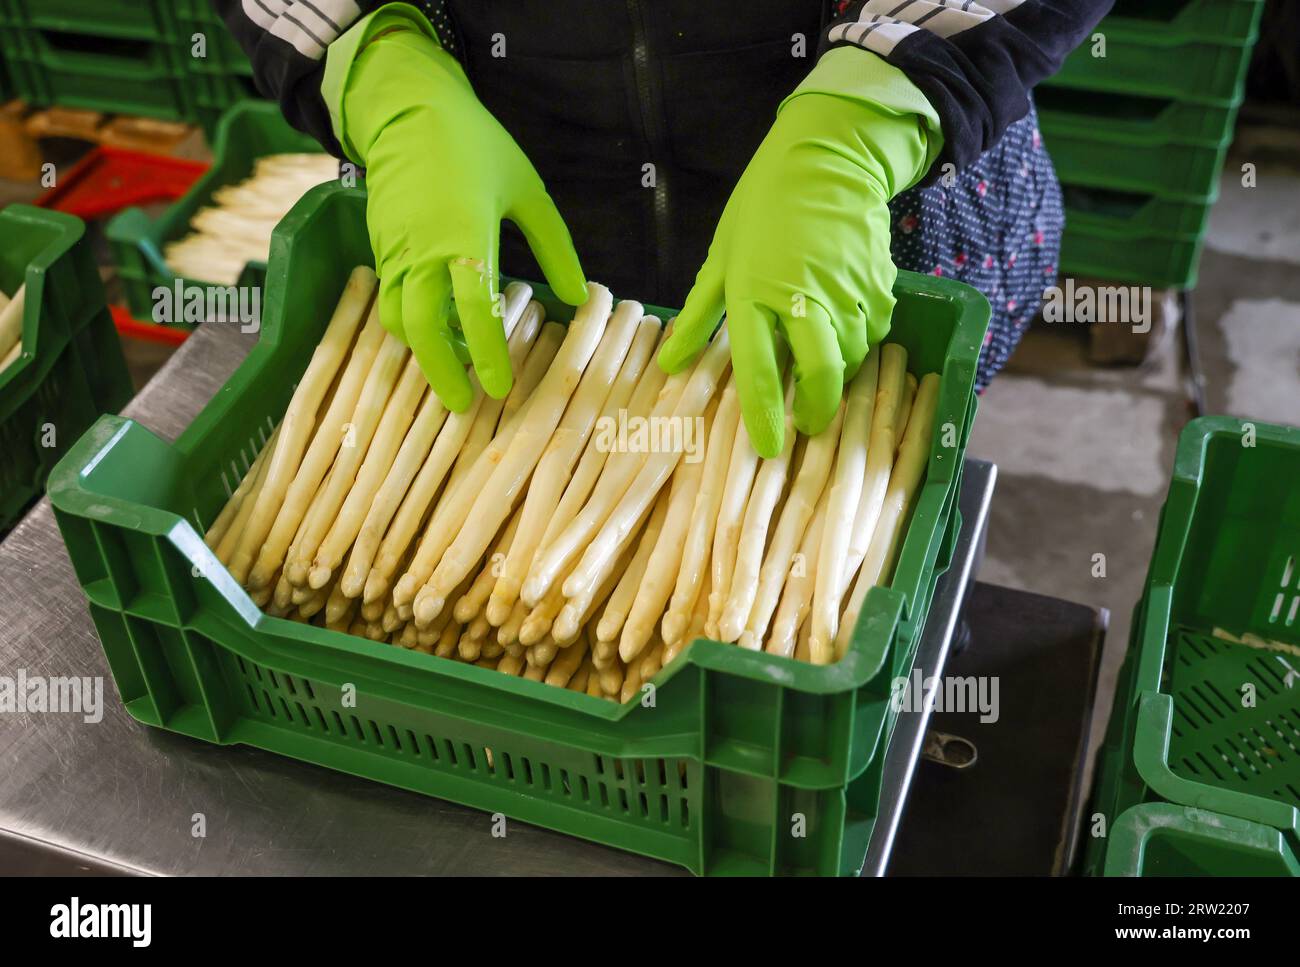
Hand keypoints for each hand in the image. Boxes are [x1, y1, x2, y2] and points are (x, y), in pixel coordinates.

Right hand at [340, 28, 585, 409]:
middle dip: (440, 372)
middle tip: (465, 405)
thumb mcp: (528, 191)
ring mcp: (394, 250)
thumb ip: (554, 248)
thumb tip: (578, 297)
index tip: (499, 389)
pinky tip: (439, 332)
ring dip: (424, 351)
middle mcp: (421, 250)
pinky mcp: (381, 247)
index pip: (474, 308)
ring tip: (456, 370)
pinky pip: (391, 298)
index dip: (487, 354)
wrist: (407, 109)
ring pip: (398, 318)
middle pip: (420, 328)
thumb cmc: (476, 146)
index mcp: (464, 235)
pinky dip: (411, 324)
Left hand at [659, 89, 927, 456]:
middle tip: (807, 426)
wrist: (826, 159)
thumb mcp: (721, 257)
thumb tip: (671, 364)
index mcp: (755, 294)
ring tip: (821, 371)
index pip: (759, 370)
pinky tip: (843, 332)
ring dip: (839, 376)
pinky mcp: (879, 285)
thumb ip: (699, 315)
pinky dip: (860, 344)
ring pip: (852, 358)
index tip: (769, 448)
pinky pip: (874, 332)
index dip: (765, 416)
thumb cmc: (762, 207)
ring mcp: (847, 293)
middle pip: (821, 376)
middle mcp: (805, 299)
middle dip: (817, 411)